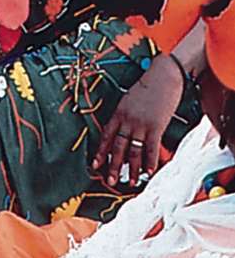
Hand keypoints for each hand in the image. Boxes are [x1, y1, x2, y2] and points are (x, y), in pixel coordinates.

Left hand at [92, 54, 182, 184]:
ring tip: (131, 181)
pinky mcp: (156, 126)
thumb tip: (126, 130)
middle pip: (117, 147)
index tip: (95, 165)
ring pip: (133, 150)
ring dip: (132, 168)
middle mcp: (126, 120)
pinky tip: (149, 172)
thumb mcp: (129, 100)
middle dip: (113, 166)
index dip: (100, 152)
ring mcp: (140, 124)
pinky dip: (150, 161)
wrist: (163, 75)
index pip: (105, 136)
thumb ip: (126, 115)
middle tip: (110, 181)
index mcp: (118, 113)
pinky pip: (151, 147)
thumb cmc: (148, 87)